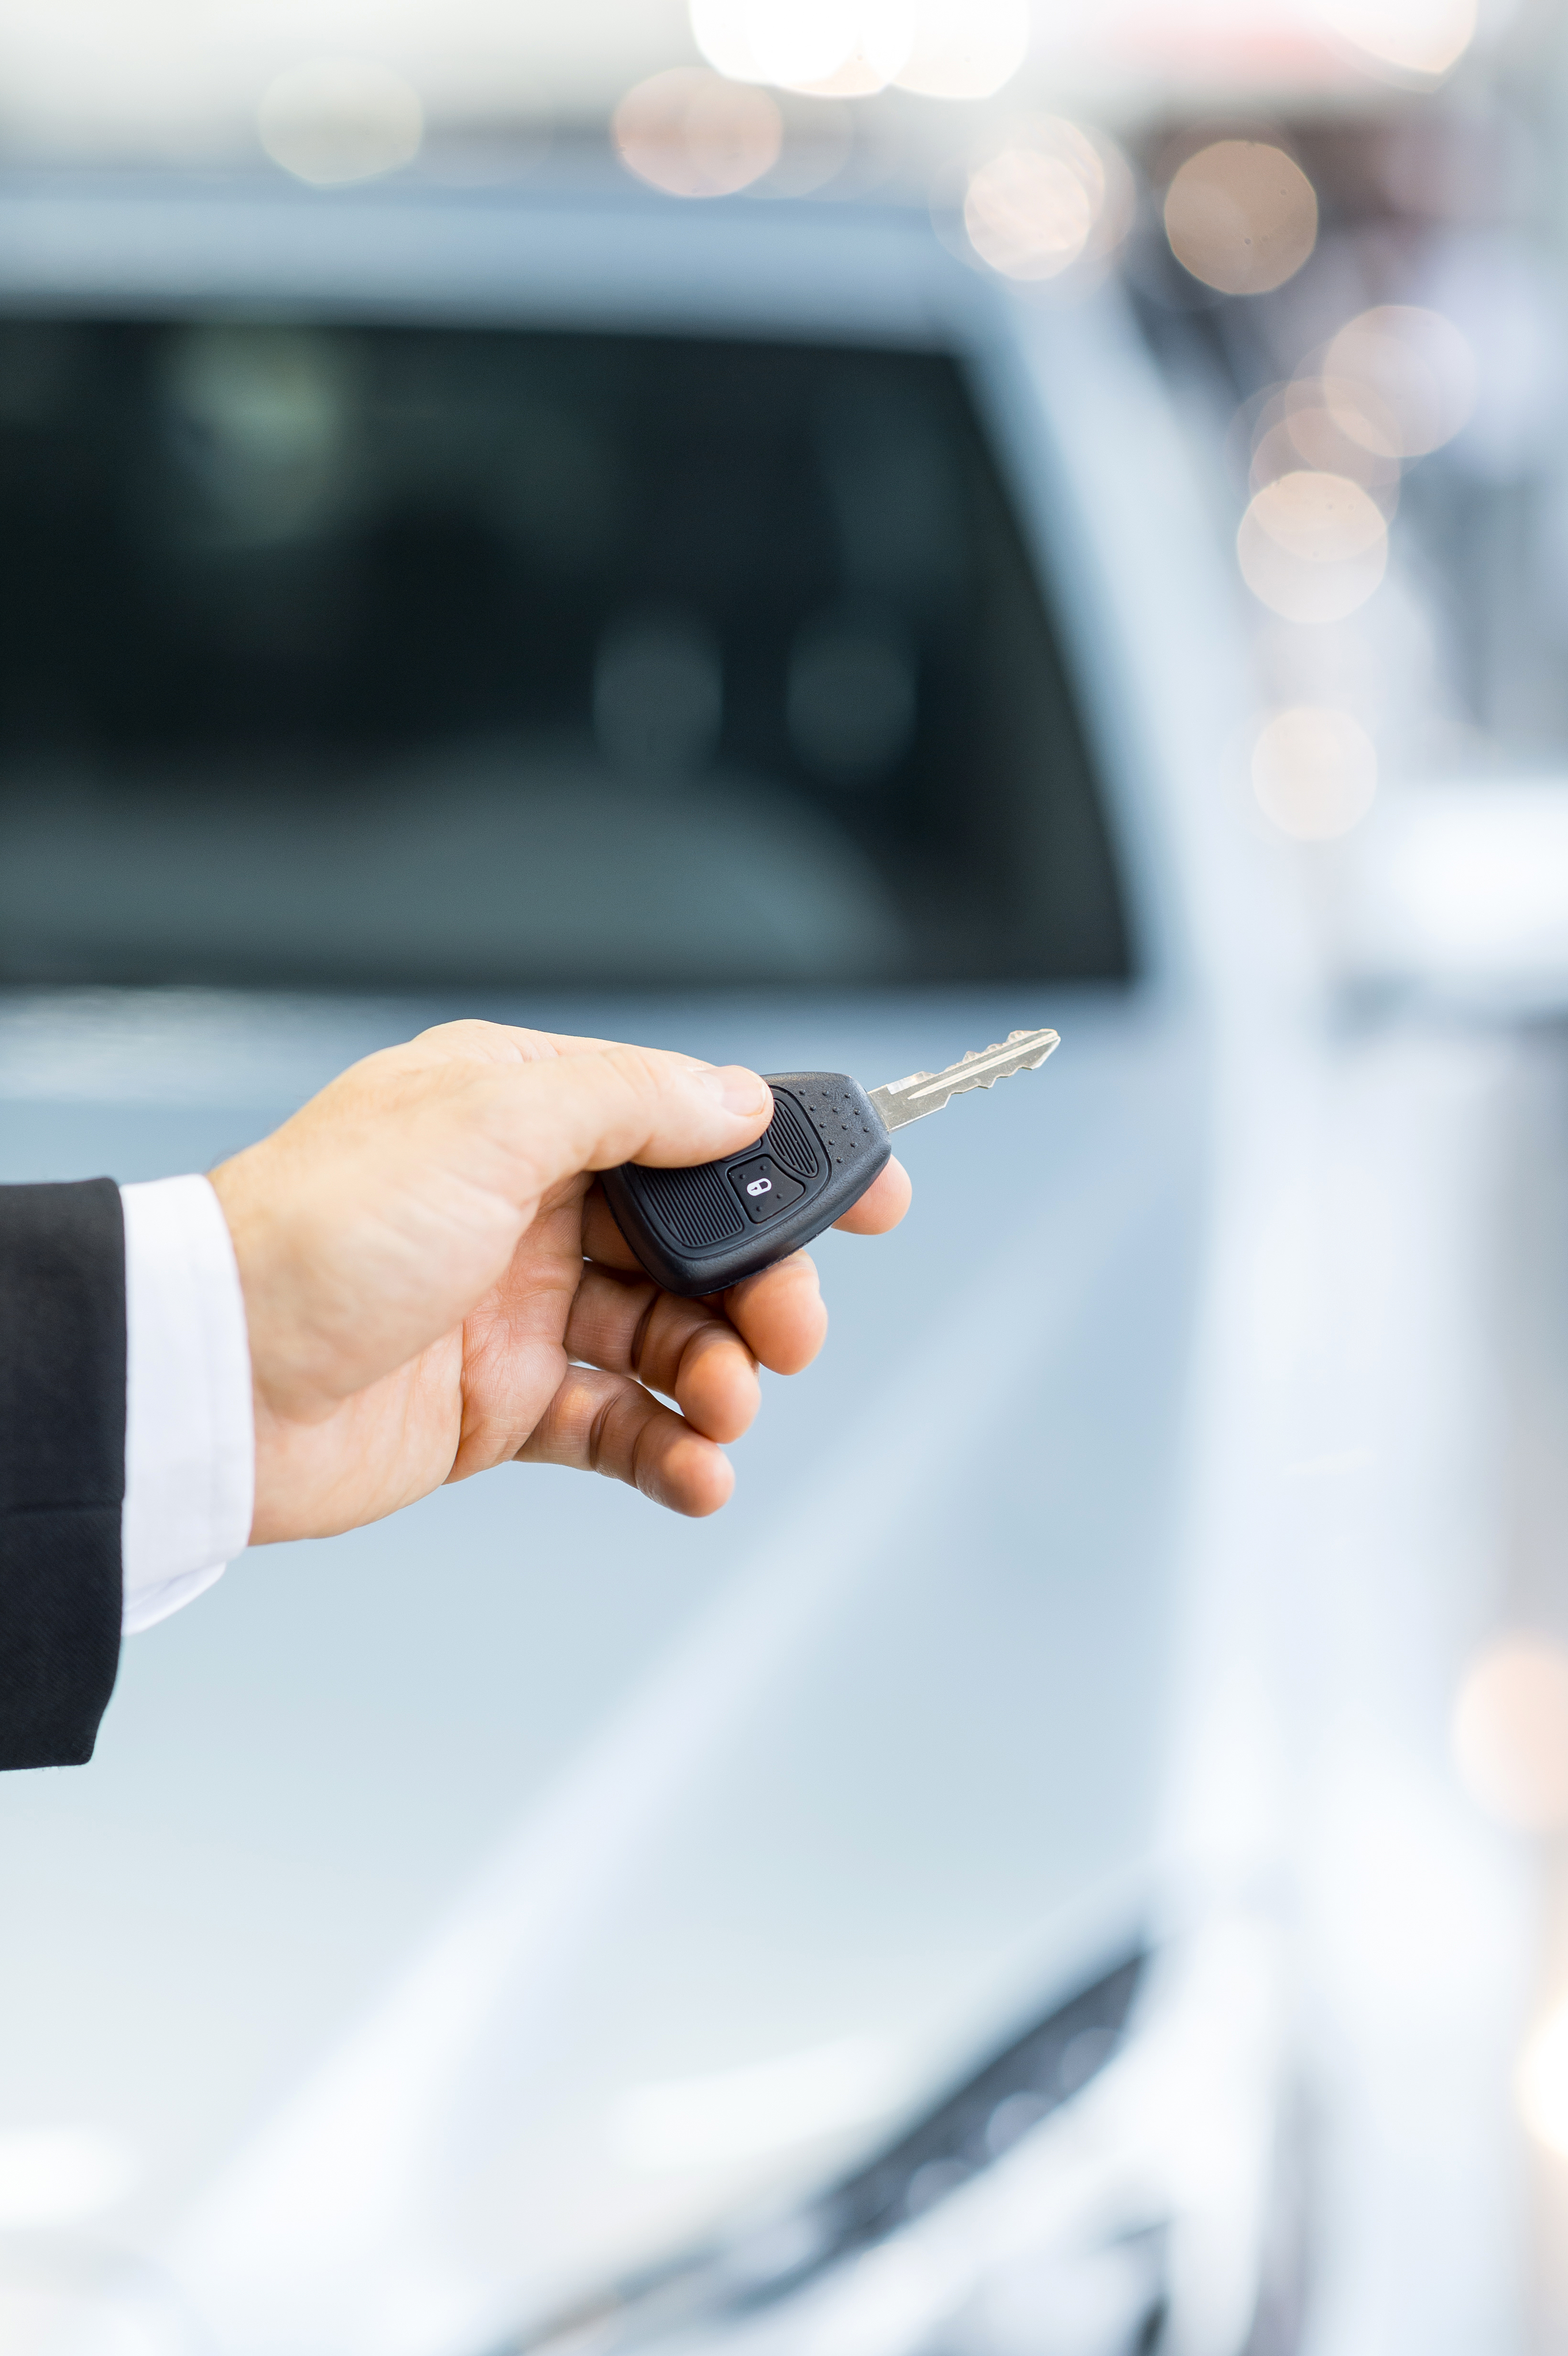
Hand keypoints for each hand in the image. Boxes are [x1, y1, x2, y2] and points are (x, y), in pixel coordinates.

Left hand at [209, 1022, 910, 1545]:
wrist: (212, 1375)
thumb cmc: (324, 1230)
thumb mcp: (489, 1121)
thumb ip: (632, 1101)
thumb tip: (741, 1099)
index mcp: (525, 1115)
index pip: (690, 1123)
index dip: (788, 1159)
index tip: (877, 1196)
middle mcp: (529, 1205)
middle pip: (698, 1241)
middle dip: (765, 1286)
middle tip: (792, 1332)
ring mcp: (519, 1309)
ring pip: (670, 1339)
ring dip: (721, 1376)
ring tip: (728, 1408)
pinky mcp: (501, 1407)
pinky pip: (619, 1425)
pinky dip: (672, 1452)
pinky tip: (703, 1474)